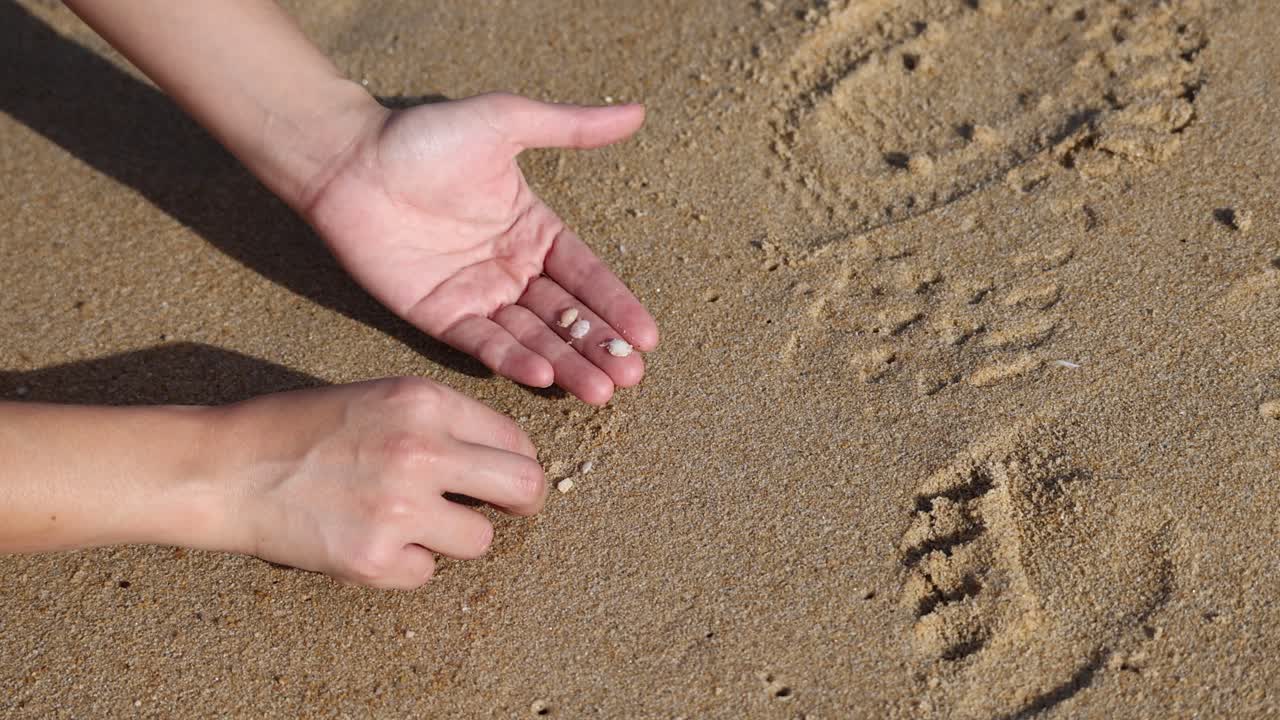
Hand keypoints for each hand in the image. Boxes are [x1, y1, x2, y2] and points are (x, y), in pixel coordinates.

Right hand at [221, 378, 544, 589]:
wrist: (227, 468)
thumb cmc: (300, 428)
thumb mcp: (379, 398)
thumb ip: (440, 421)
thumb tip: (501, 456)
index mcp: (425, 403)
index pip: (514, 439)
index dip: (516, 461)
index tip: (506, 475)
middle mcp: (421, 451)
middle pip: (524, 488)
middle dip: (524, 503)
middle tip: (510, 510)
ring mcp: (399, 508)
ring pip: (481, 540)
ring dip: (455, 537)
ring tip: (412, 523)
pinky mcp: (373, 558)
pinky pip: (427, 573)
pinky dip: (405, 564)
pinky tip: (370, 540)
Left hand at [304, 93, 658, 404]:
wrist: (349, 160)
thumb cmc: (424, 136)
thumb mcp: (505, 121)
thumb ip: (571, 127)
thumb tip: (636, 111)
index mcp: (533, 230)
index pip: (586, 276)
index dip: (616, 306)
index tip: (648, 337)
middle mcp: (511, 269)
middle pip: (566, 316)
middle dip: (600, 347)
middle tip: (631, 377)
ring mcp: (476, 295)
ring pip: (532, 337)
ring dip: (568, 365)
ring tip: (602, 390)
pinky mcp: (438, 315)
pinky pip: (482, 342)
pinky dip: (512, 360)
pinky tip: (544, 376)